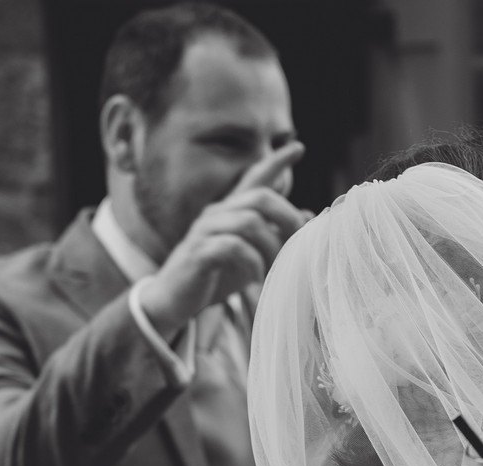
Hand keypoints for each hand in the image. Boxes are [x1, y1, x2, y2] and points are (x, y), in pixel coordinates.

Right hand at [139, 142, 308, 335]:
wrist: (174, 300)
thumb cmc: (216, 277)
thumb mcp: (252, 256)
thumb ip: (276, 236)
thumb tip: (308, 216)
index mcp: (230, 212)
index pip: (254, 178)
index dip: (276, 162)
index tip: (298, 147)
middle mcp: (217, 214)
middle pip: (260, 198)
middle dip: (287, 218)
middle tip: (298, 243)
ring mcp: (205, 231)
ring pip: (249, 222)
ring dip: (271, 248)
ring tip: (273, 270)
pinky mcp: (198, 252)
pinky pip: (233, 247)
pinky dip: (252, 263)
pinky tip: (255, 278)